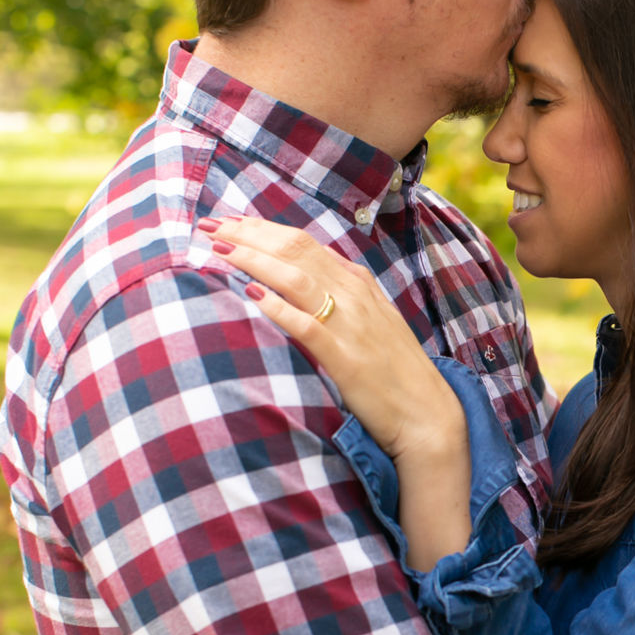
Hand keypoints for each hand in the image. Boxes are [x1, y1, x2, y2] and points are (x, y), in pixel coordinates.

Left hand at [199, 216, 464, 462]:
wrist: (426, 413)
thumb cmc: (394, 370)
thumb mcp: (372, 318)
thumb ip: (341, 292)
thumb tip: (302, 271)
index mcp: (357, 283)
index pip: (302, 242)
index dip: (261, 228)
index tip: (228, 221)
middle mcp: (354, 296)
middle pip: (294, 252)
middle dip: (248, 235)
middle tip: (208, 226)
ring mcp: (351, 326)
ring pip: (296, 279)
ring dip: (254, 260)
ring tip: (218, 251)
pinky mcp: (346, 360)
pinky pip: (307, 326)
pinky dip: (278, 307)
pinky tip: (251, 295)